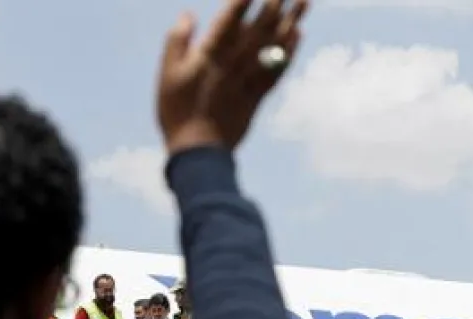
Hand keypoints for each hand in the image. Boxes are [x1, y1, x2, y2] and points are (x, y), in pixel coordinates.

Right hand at [156, 0, 309, 152]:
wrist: (199, 150)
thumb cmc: (177, 110)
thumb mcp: (167, 73)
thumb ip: (177, 40)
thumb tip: (188, 14)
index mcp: (210, 54)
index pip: (231, 17)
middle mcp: (234, 63)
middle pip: (260, 26)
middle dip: (275, 2)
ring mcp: (249, 79)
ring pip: (274, 45)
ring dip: (291, 20)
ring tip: (305, 2)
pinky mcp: (258, 95)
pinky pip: (278, 69)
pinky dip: (290, 51)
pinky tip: (297, 35)